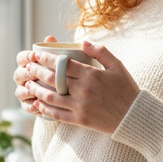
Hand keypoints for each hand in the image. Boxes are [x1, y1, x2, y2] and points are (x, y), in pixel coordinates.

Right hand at [14, 35, 56, 115]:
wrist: (66, 92)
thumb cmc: (60, 72)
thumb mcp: (59, 61)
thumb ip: (53, 50)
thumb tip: (50, 38)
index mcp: (28, 64)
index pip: (21, 58)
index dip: (26, 57)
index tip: (34, 56)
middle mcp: (23, 78)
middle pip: (18, 74)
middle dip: (25, 74)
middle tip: (34, 74)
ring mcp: (24, 92)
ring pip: (20, 91)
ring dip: (27, 91)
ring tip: (36, 91)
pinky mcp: (28, 105)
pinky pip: (26, 106)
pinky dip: (31, 106)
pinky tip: (39, 106)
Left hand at [24, 41, 139, 133]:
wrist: (134, 116)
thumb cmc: (126, 89)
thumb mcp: (117, 66)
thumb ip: (101, 52)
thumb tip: (83, 42)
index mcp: (92, 75)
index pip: (63, 63)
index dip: (47, 58)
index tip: (37, 55)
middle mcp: (84, 90)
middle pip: (53, 78)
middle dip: (37, 71)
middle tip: (28, 67)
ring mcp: (80, 106)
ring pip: (51, 97)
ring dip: (36, 89)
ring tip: (28, 84)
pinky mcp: (79, 120)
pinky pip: (57, 114)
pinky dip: (44, 108)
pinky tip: (37, 103)